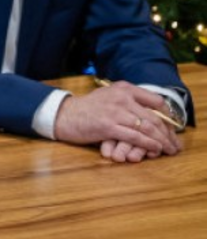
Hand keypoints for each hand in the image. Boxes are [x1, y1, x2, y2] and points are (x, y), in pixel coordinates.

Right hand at [55, 81, 181, 159]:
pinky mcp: (108, 127)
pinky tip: (155, 149)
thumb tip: (150, 111)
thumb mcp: (109, 95)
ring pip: (147, 128)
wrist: (64, 115)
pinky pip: (135, 136)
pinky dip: (148, 144)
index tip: (171, 128)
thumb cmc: (87, 108)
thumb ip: (128, 99)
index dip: (167, 116)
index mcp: (124, 88)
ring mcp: (115, 112)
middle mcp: (122, 98)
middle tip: (174, 144)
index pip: (156, 101)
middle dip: (167, 133)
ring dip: (161, 141)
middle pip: (154, 117)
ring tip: (168, 149)